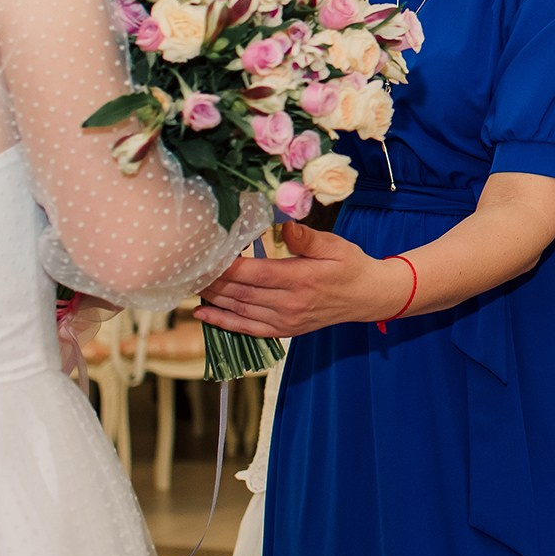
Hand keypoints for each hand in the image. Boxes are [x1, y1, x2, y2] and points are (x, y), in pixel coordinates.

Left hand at [194, 222, 406, 337]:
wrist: (367, 297)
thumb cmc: (350, 265)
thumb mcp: (334, 245)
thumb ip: (306, 238)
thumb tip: (284, 225)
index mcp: (300, 280)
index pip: (253, 274)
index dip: (226, 266)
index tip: (204, 254)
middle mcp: (289, 304)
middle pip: (240, 293)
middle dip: (212, 281)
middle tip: (187, 267)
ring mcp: (285, 320)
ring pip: (239, 311)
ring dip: (212, 299)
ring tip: (188, 285)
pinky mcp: (285, 330)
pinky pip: (247, 329)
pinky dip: (223, 323)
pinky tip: (203, 315)